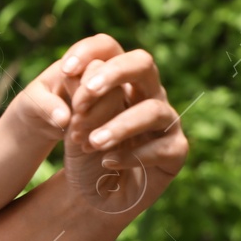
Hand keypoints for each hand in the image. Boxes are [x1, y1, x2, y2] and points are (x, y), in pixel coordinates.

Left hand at [59, 37, 188, 209]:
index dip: (88, 52)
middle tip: (85, 97)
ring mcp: (166, 121)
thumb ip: (74, 96)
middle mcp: (147, 92)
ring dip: (118, 126)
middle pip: (143, 63)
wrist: (92, 193)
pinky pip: (162, 147)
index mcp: (118, 79)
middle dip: (114, 74)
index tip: (65, 70)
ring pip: (152, 110)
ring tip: (90, 143)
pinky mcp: (176, 150)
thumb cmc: (82, 149)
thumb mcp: (70, 121)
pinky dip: (132, 155)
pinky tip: (108, 161)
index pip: (109, 47)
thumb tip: (77, 73)